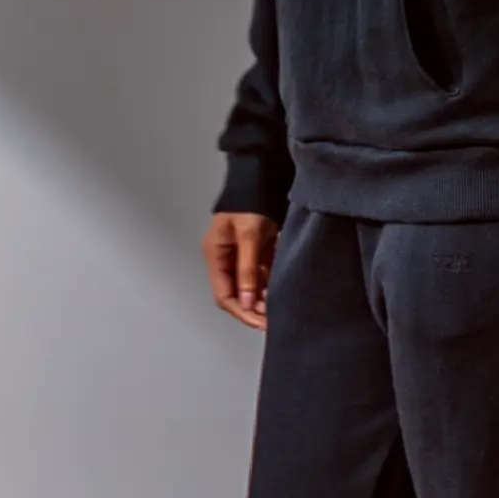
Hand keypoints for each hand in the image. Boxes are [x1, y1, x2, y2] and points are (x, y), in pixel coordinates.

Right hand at [203, 211, 279, 330]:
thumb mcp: (249, 236)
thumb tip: (246, 302)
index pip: (224, 295)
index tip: (260, 322)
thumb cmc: (250, 200)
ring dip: (264, 298)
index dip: (241, 311)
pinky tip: (282, 290)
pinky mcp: (258, 250)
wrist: (261, 175)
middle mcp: (226, 258)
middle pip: (236, 294)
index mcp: (216, 255)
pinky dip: (271, 283)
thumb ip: (247, 270)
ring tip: (280, 308)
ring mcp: (242, 254)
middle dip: (253, 308)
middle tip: (273, 320)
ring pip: (251, 286)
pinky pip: (263, 274)